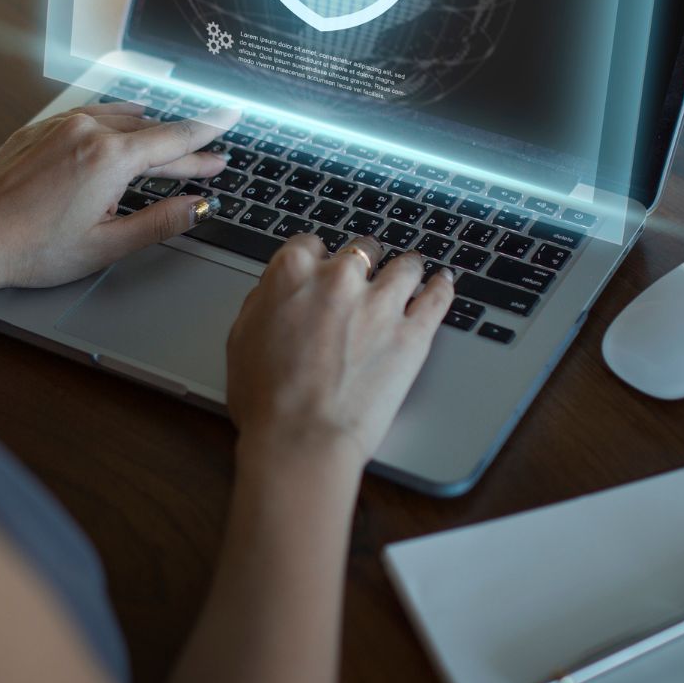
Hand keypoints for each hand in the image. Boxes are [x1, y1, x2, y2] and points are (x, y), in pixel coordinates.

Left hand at [0, 102, 237, 298]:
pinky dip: (114, 122)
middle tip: (210, 159)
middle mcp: (88, 131)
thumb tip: (198, 207)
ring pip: (120, 120)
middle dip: (183, 148)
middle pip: (151, 134)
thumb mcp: (107, 245)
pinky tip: (121, 124)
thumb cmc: (33, 248)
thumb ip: (160, 221)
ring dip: (149, 133)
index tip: (232, 118)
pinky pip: (90, 117)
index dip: (208, 133)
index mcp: (111, 159)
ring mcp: (61, 126)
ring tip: (171, 142)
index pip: (175, 140)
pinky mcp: (39, 129)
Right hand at [226, 235, 453, 461]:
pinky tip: (443, 281)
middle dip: (362, 260)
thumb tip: (273, 292)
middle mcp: (339, 278)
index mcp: (292, 273)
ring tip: (410, 270)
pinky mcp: (413, 333)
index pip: (309, 243)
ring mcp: (381, 303)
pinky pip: (438, 297)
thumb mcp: (241, 338)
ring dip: (406, 266)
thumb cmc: (265, 398)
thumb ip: (262, 302)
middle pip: (360, 250)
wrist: (300, 438)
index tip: (322, 266)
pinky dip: (442, 286)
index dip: (317, 257)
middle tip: (363, 274)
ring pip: (404, 266)